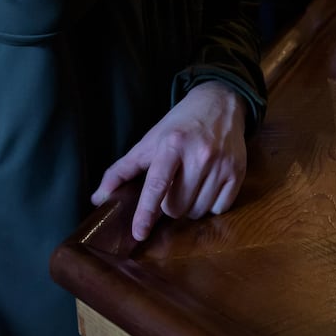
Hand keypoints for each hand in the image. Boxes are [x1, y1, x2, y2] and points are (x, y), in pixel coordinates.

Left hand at [91, 81, 247, 241]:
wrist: (220, 102)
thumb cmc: (179, 124)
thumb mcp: (148, 141)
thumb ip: (121, 170)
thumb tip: (98, 199)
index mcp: (172, 145)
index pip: (157, 185)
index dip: (146, 212)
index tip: (139, 233)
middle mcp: (199, 154)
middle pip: (177, 206)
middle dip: (169, 206)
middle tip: (172, 188)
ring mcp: (221, 164)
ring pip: (198, 211)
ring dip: (189, 207)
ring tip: (190, 187)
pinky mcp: (238, 171)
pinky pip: (219, 208)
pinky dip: (210, 205)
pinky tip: (207, 187)